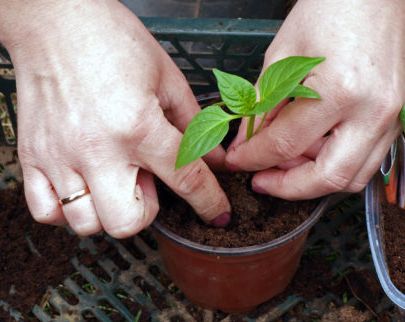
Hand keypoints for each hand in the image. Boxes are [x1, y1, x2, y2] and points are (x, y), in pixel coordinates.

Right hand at [1, 1, 229, 236]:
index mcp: (137, 125)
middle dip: (146, 212)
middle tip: (145, 182)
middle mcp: (96, 149)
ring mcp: (58, 157)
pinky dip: (68, 212)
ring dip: (108, 212)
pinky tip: (81, 187)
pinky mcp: (31, 156)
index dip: (209, 203)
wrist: (54, 19)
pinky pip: (45, 212)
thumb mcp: (166, 78)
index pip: (184, 179)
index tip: (217, 215)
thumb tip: (213, 159)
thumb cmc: (112, 39)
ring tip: (112, 180)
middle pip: (127, 222)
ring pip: (86, 224)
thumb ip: (194, 124)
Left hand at [226, 0, 404, 198]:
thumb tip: (243, 144)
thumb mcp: (281, 56)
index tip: (236, 162)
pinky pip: (363, 159)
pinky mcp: (395, 118)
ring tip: (281, 164)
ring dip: (311, 180)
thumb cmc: (327, 10)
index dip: (253, 158)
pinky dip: (332, 164)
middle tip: (260, 181)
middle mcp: (373, 112)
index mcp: (340, 91)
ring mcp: (391, 118)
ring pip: (351, 177)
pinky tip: (308, 151)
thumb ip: (260, 107)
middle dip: (287, 188)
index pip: (285, 144)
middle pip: (328, 177)